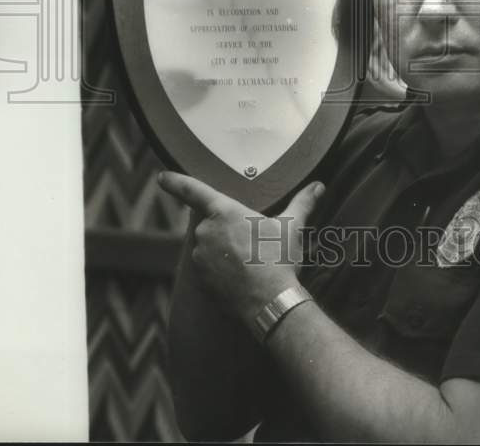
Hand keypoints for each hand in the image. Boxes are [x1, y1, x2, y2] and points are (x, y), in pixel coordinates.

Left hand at [158, 172, 324, 325]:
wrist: (270, 302)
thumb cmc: (279, 260)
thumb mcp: (292, 227)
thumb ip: (303, 202)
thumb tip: (318, 186)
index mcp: (224, 212)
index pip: (193, 190)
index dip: (175, 182)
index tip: (161, 177)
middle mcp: (206, 232)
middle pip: (210, 223)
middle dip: (226, 230)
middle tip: (251, 242)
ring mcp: (200, 258)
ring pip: (208, 247)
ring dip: (223, 250)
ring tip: (249, 261)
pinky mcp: (200, 280)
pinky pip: (208, 268)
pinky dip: (220, 270)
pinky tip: (241, 276)